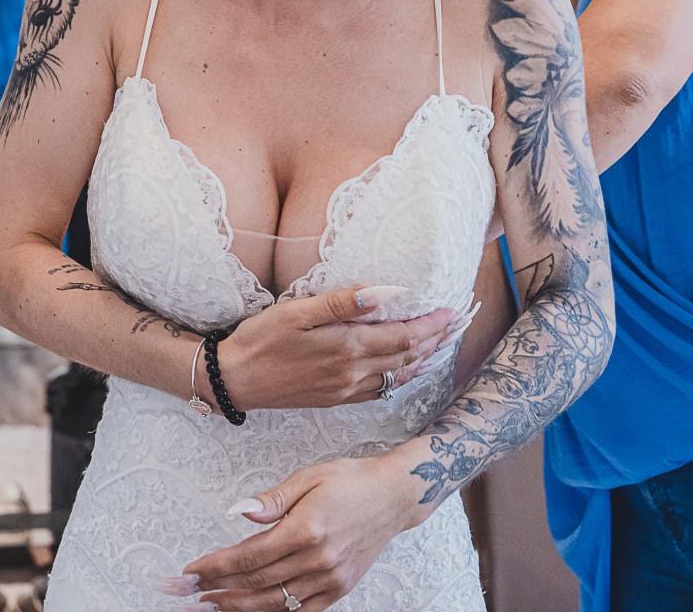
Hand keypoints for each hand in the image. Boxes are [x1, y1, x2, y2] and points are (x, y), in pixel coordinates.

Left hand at [170, 454, 429, 610]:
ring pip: (276, 602)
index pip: (249, 555)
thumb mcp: (307, 477)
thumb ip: (271, 499)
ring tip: (210, 607)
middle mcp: (319, 560)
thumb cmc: (349, 481)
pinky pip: (303, 611)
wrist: (394, 497)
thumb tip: (238, 511)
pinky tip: (251, 610)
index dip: (216, 567)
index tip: (191, 572)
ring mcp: (331, 579)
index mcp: (306, 530)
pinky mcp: (341, 589)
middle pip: (257, 582)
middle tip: (187, 595)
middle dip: (217, 590)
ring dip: (239, 607)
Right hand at [211, 287, 467, 411]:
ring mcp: (346, 389)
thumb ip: (340, 304)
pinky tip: (405, 370)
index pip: (403, 336)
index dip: (431, 324)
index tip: (452, 310)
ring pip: (398, 375)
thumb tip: (384, 293)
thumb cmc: (260, 340)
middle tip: (457, 323)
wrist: (235, 380)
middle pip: (407, 356)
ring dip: (424, 359)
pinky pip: (381, 390)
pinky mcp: (336, 398)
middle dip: (436, 339)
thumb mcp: (295, 313)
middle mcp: (353, 373)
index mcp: (347, 348)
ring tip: (442, 344)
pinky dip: (401, 377)